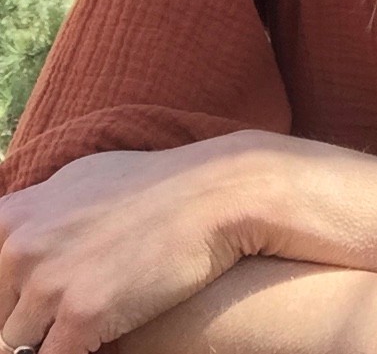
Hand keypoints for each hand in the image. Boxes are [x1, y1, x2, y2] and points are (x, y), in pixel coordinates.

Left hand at [0, 134, 261, 353]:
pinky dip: (71, 353)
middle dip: (21, 329)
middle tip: (58, 322)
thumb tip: (14, 242)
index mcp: (15, 216)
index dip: (5, 303)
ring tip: (82, 330)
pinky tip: (99, 344)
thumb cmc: (156, 186)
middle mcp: (22, 248)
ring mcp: (49, 283)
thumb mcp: (82, 179)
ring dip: (45, 344)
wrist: (216, 194)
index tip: (22, 311)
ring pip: (16, 347)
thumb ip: (38, 214)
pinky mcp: (82, 316)